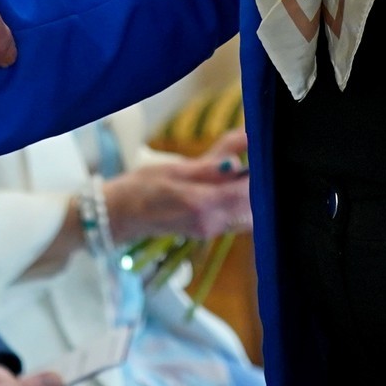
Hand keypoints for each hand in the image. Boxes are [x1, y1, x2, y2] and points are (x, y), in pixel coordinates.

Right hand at [104, 148, 251, 244]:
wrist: (119, 216)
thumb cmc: (141, 188)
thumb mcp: (175, 168)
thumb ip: (211, 164)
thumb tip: (239, 155)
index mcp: (202, 205)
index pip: (249, 194)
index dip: (262, 174)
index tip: (265, 153)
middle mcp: (211, 224)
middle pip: (256, 207)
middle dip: (261, 184)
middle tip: (260, 158)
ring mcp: (210, 231)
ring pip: (249, 214)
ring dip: (252, 193)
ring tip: (248, 167)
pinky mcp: (208, 231)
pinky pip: (236, 218)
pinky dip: (241, 201)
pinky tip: (234, 182)